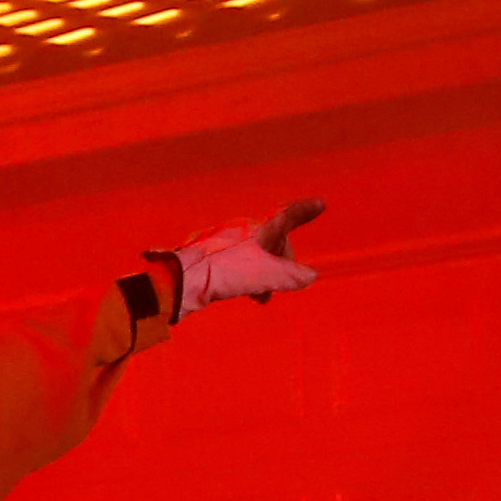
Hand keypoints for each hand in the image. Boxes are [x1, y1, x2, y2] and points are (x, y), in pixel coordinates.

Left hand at [154, 198, 326, 316]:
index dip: (304, 211)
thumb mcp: (266, 275)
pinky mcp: (212, 259)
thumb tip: (310, 276)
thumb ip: (291, 275)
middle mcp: (242, 231)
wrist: (180, 281)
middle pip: (274, 243)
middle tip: (278, 287)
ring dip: (265, 276)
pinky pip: (239, 265)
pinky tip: (246, 294)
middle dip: (282, 264)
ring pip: (257, 257)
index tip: (320, 204)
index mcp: (258, 229)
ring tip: (261, 296)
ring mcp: (225, 243)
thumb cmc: (225, 272)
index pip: (287, 217)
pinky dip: (248, 279)